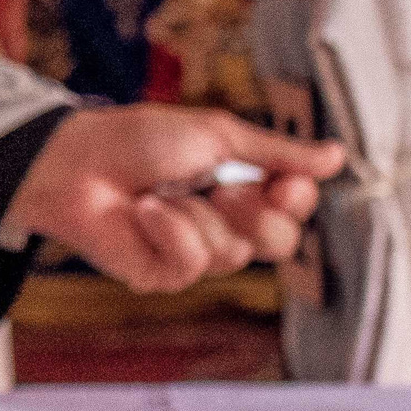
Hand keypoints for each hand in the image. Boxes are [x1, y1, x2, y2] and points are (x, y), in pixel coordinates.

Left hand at [3, 104, 346, 293]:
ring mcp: (193, 254)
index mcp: (238, 188)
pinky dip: (168, 230)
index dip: (296, 200)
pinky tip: (142, 213)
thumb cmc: (135, 141)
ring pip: (234, 252)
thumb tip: (336, 156)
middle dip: (253, 212)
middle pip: (281, 242)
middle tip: (220, 187)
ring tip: (161, 193)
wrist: (75, 161)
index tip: (284, 183)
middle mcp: (222, 225)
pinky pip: (191, 261)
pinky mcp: (163, 275)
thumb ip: (276, 152)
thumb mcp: (216, 135)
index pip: (294, 210)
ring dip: (196, 214)